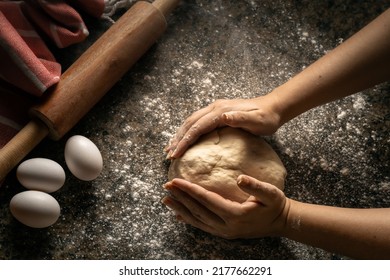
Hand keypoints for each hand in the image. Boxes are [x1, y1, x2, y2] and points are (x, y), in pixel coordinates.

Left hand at [162, 175, 289, 238]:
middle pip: (197, 210)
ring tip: (166, 200)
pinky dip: (189, 220)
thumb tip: (239, 178)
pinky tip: (179, 215)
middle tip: (166, 186)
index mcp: (235, 214)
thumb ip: (255, 186)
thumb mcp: (270, 194)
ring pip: (197, 220)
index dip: (189, 190)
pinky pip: (202, 226)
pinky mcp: (224, 233)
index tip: (175, 181)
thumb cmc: (275, 205)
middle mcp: (226, 226)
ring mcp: (224, 232)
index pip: (205, 200)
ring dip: (180, 209)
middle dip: (180, 198)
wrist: (281, 222)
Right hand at [165, 94, 281, 158]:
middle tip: (168, 154)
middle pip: (190, 124)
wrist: (272, 107)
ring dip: (179, 135)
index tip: (176, 154)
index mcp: (220, 111)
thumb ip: (241, 118)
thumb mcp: (257, 120)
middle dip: (177, 139)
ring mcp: (215, 109)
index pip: (197, 127)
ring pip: (191, 122)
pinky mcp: (217, 113)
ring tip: (170, 148)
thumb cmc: (266, 118)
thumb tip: (224, 116)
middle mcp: (214, 108)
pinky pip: (197, 122)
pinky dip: (187, 131)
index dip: (184, 141)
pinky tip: (184, 138)